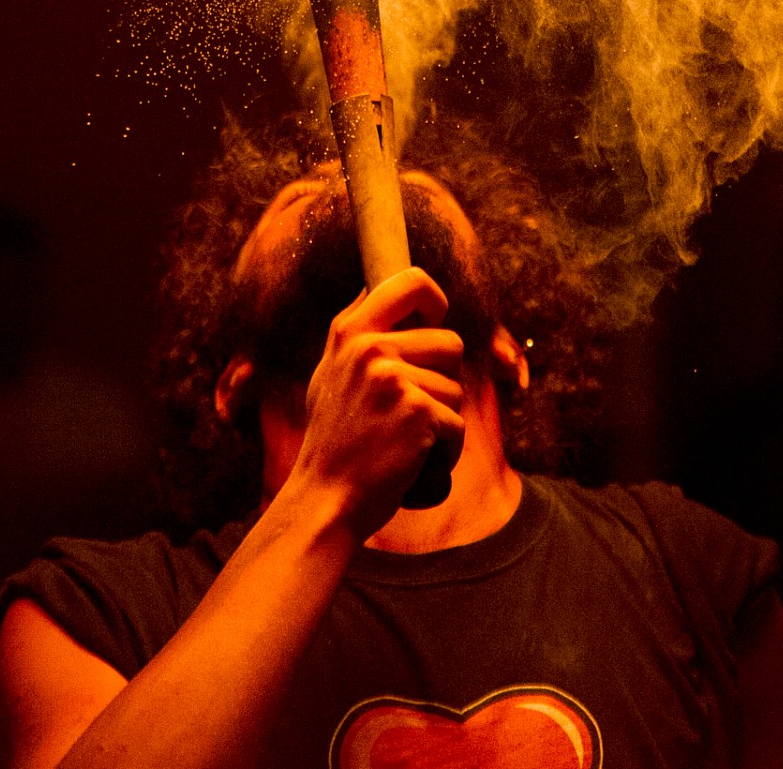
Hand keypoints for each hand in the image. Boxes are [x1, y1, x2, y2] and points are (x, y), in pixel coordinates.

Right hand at [290, 269, 465, 540]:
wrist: (324, 502)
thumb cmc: (333, 444)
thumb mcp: (330, 375)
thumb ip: (357, 336)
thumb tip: (381, 290)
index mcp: (349, 331)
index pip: (411, 281)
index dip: (434, 301)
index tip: (434, 322)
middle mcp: (371, 347)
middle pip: (449, 342)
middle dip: (443, 380)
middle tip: (412, 414)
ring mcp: (394, 378)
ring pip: (456, 388)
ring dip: (443, 422)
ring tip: (405, 443)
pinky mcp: (417, 412)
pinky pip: (457, 426)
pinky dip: (446, 452)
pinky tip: (415, 464)